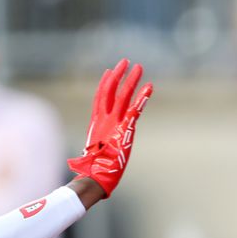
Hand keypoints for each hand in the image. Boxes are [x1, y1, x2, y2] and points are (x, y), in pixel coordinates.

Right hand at [68, 59, 152, 196]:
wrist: (95, 176)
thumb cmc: (93, 170)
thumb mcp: (93, 153)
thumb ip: (94, 148)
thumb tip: (86, 159)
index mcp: (96, 124)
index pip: (100, 98)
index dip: (105, 84)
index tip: (110, 71)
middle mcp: (104, 119)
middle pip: (111, 91)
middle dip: (119, 75)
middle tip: (125, 61)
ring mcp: (114, 123)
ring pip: (123, 95)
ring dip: (132, 80)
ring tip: (139, 67)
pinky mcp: (124, 128)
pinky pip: (135, 109)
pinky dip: (143, 97)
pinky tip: (150, 86)